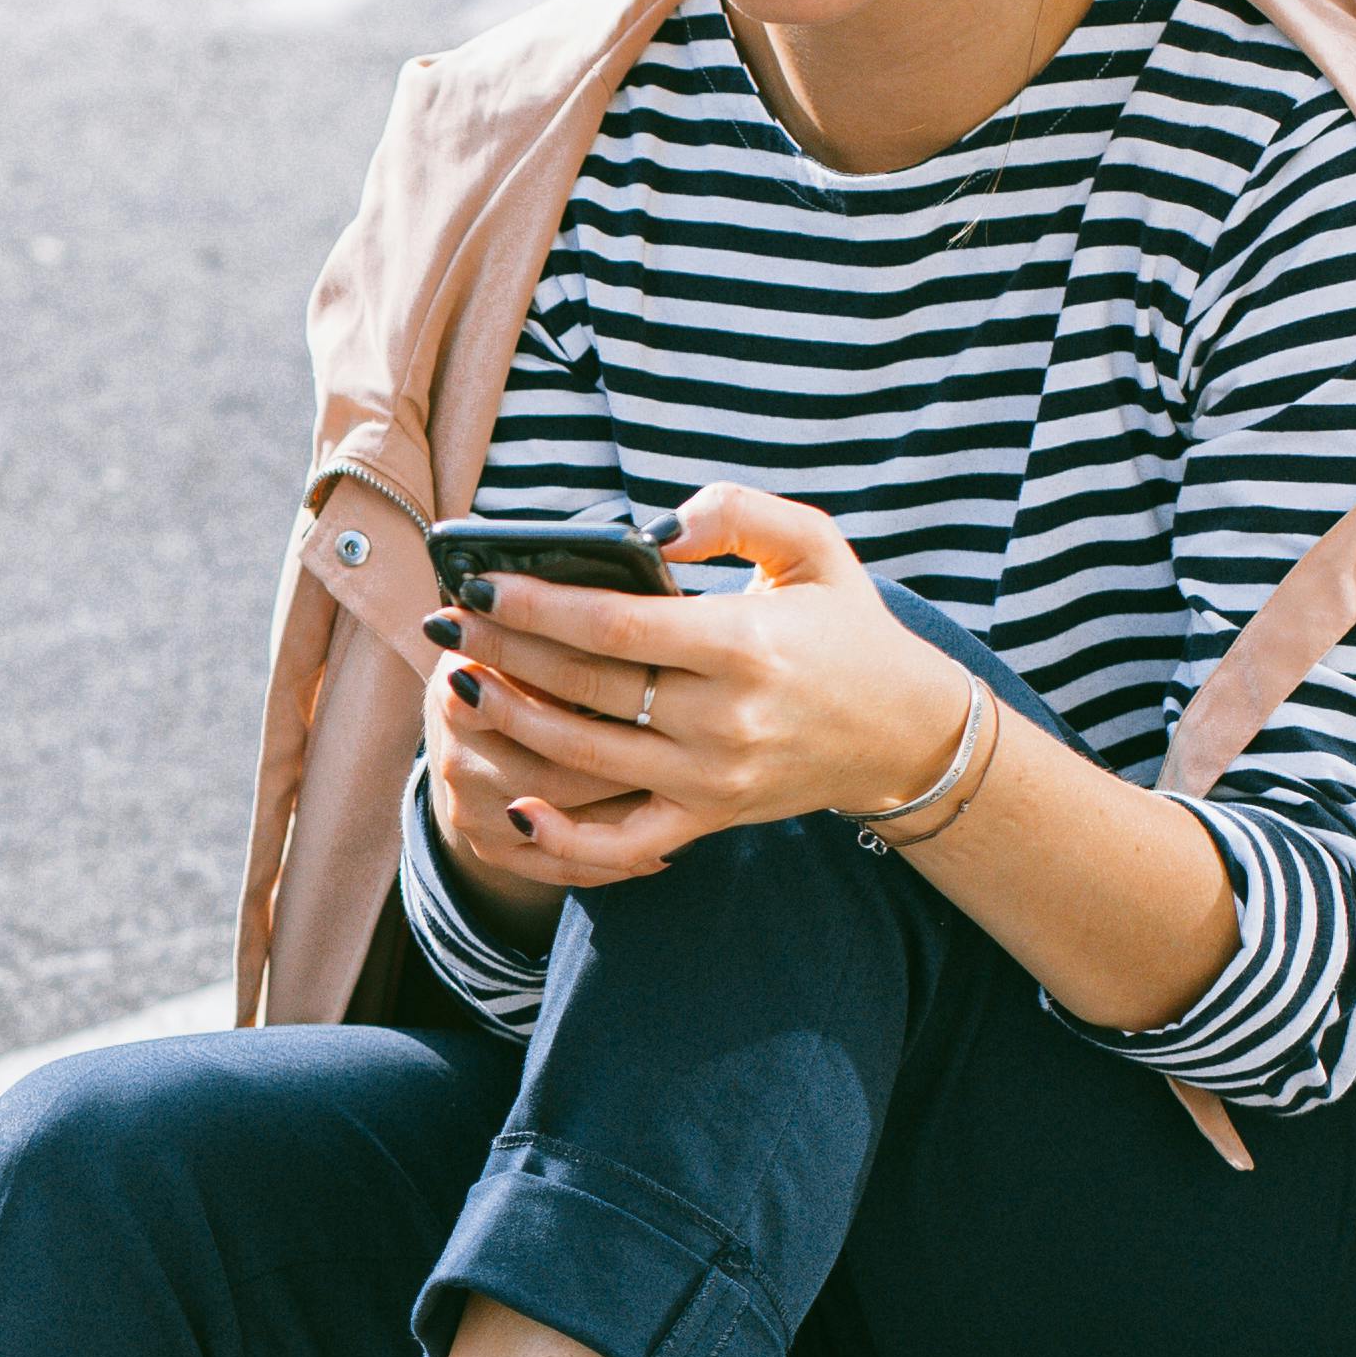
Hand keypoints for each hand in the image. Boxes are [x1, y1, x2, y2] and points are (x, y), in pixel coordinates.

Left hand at [420, 486, 976, 886]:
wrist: (907, 731)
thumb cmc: (849, 629)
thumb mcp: (815, 546)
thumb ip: (736, 513)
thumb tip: (652, 530)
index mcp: (745, 642)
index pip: (615, 625)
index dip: (537, 606)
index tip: (481, 583)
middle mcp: (725, 719)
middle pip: (585, 688)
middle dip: (505, 652)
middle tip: (448, 621)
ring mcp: (713, 779)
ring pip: (585, 758)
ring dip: (512, 723)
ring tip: (461, 684)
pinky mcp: (710, 819)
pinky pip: (623, 843)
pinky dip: (564, 836)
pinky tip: (516, 806)